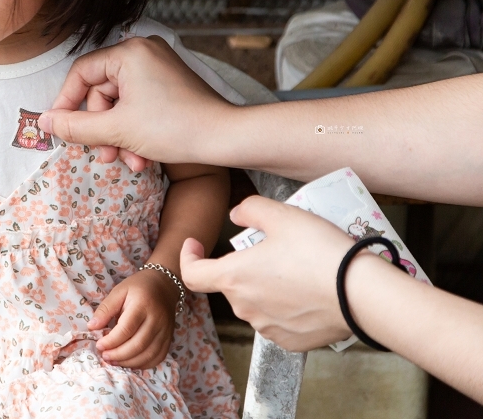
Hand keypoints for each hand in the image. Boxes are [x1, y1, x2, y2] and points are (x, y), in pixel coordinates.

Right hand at [39, 36, 234, 169]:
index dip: (67, 102)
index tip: (60, 128)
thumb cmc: (176, 127)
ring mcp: (158, 68)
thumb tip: (45, 122)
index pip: (82, 73)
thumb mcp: (117, 130)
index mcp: (129, 52)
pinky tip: (141, 157)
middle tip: (104, 155)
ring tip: (127, 162)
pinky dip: (134, 131)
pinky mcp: (168, 85)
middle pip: (101, 91)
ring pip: (119, 104)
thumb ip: (76, 126)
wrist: (226, 139)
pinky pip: (138, 105)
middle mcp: (143, 52)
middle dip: (101, 129)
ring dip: (118, 136)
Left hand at [87, 268, 177, 368]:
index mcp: (143, 304)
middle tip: (105, 356)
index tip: (99, 345)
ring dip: (129, 362)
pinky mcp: (169, 338)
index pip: (126, 329)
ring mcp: (166, 330)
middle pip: (138, 344)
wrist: (164, 285)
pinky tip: (130, 362)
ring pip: (149, 354)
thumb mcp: (119, 291)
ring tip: (114, 361)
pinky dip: (144, 364)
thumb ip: (105, 309)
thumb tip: (92, 327)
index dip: (111, 341)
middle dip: (119, 355)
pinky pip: (158, 357)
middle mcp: (157, 319)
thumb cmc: (138, 287)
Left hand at [180, 196, 358, 350]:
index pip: (192, 274)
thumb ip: (251, 209)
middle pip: (232, 284)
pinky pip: (278, 320)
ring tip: (296, 270)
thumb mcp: (282, 215)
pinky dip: (286, 307)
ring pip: (256, 303)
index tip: (195, 246)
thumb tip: (236, 214)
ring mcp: (267, 328)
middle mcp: (245, 308)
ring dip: (265, 287)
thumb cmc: (320, 252)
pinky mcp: (291, 341)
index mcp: (234, 278)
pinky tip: (308, 293)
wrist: (361, 294)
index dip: (189, 258)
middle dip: (244, 267)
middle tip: (274, 250)